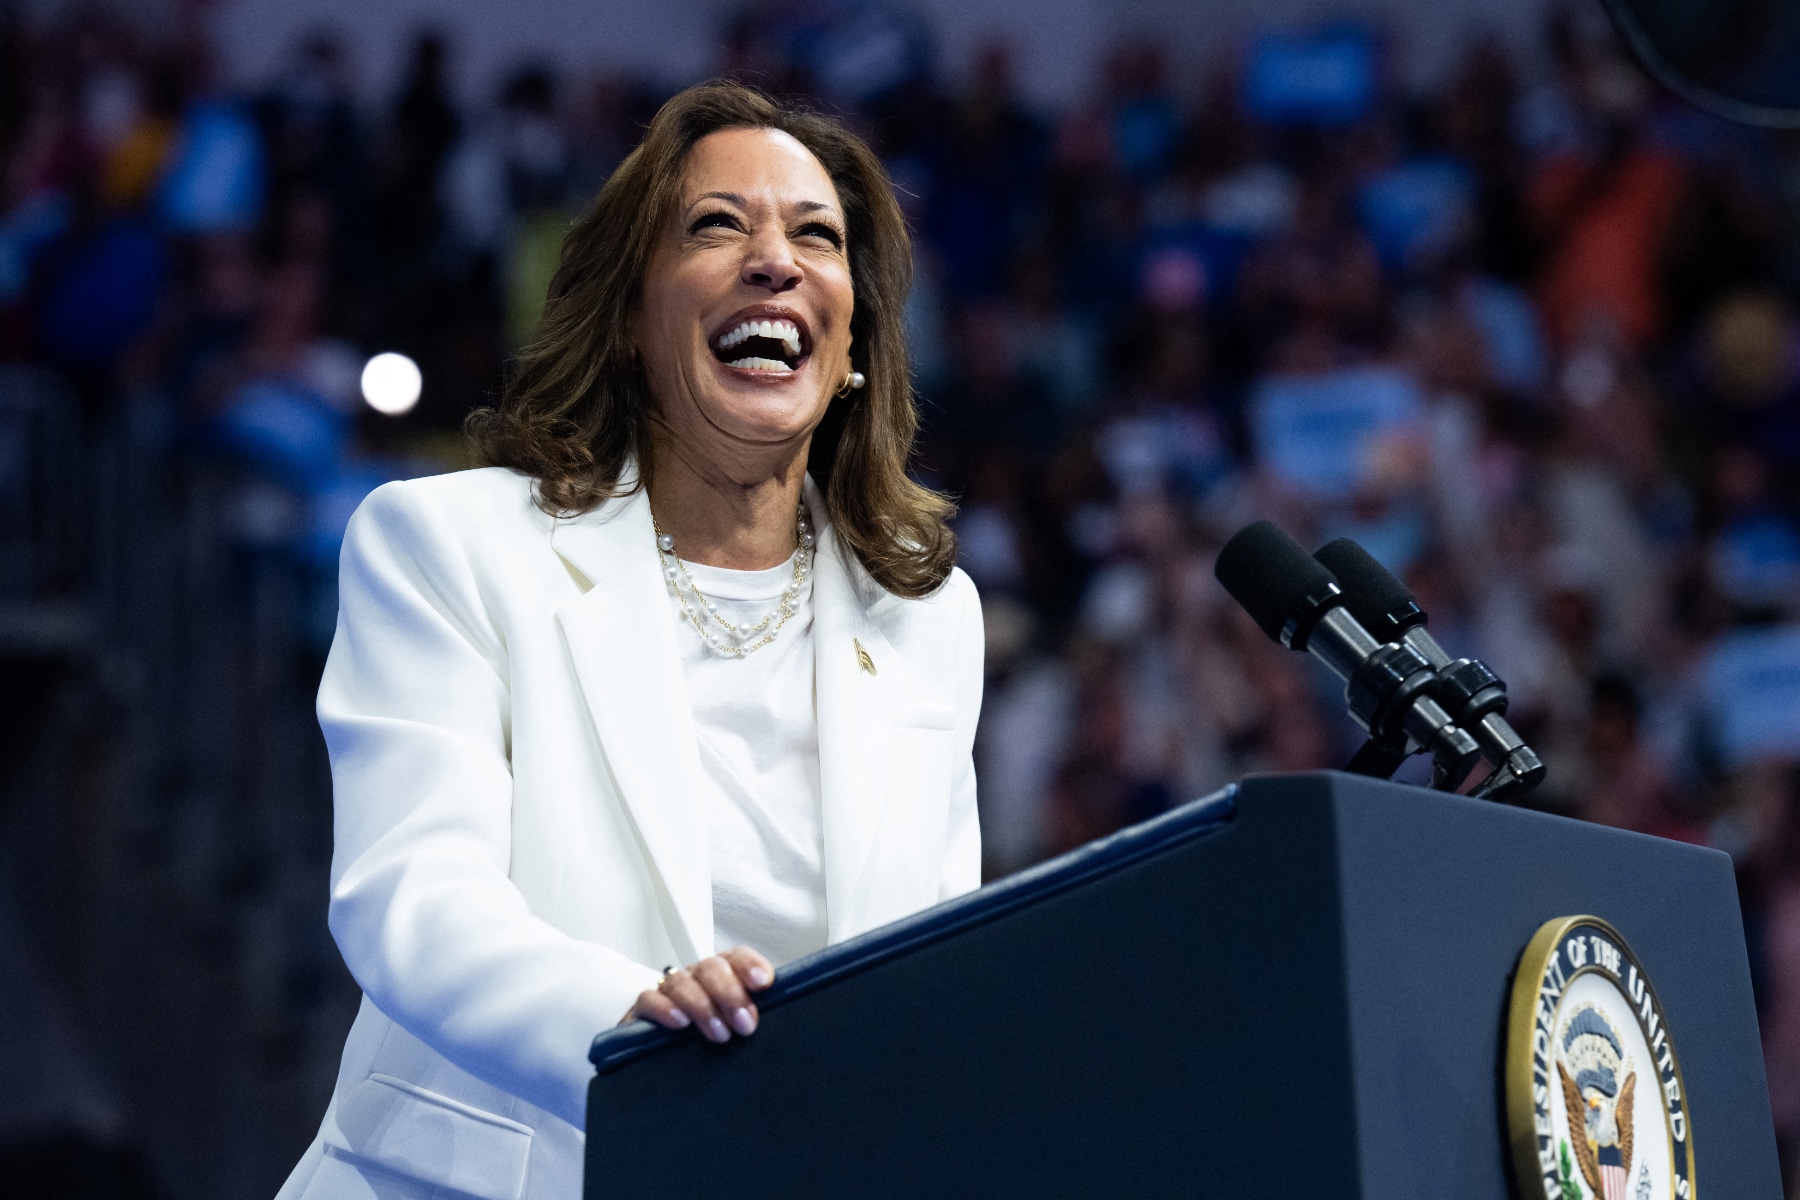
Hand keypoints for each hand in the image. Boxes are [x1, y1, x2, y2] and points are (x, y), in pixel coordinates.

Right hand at [622, 947, 773, 1043]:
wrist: (666, 1048)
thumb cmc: (713, 1034)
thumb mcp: (737, 1023)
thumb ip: (753, 1015)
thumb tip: (781, 1018)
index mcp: (723, 974)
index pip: (737, 957)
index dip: (750, 965)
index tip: (763, 983)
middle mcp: (697, 977)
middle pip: (711, 968)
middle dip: (730, 994)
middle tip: (745, 1024)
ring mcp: (669, 991)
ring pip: (682, 982)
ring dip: (703, 1006)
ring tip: (720, 1034)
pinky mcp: (644, 1009)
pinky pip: (649, 999)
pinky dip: (665, 1008)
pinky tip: (679, 1022)